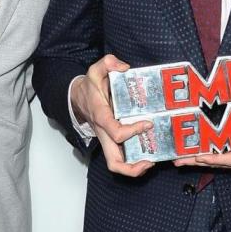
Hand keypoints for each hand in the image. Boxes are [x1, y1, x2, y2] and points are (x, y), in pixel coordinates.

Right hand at [71, 54, 153, 176]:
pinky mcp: (113, 140)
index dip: (132, 131)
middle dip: (132, 168)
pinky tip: (149, 151)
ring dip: (134, 168)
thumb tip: (124, 66)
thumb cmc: (90, 87)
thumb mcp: (96, 70)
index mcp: (102, 117)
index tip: (148, 123)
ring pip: (117, 163)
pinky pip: (122, 156)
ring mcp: (108, 139)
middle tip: (150, 162)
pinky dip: (134, 159)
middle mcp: (104, 133)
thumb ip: (108, 63)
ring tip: (152, 162)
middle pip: (113, 161)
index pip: (116, 132)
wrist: (78, 97)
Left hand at [174, 141, 230, 173]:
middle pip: (220, 163)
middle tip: (178, 160)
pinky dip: (212, 160)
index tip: (198, 155)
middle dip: (198, 161)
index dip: (214, 157)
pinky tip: (197, 158)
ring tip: (181, 160)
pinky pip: (226, 164)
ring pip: (220, 165)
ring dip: (201, 162)